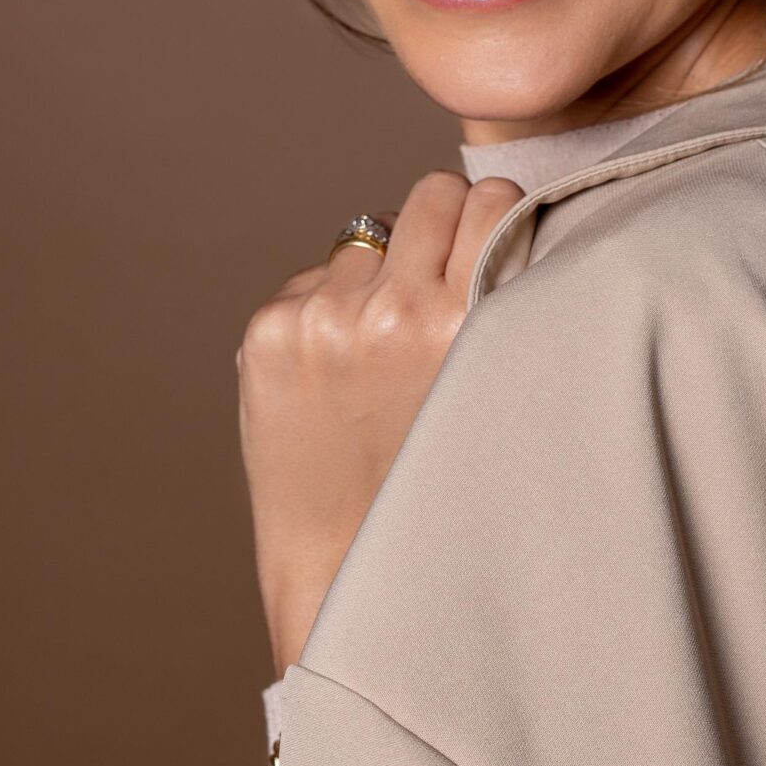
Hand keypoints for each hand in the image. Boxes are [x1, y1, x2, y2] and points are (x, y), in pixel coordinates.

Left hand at [237, 169, 524, 674]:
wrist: (348, 571)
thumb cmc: (440, 484)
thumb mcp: (494, 394)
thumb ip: (494, 307)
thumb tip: (487, 216)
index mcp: (467, 323)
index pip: (492, 197)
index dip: (495, 220)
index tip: (494, 250)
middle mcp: (395, 311)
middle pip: (432, 193)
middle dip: (443, 226)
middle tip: (442, 283)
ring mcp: (325, 318)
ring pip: (369, 237)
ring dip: (380, 276)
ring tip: (384, 355)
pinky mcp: (270, 331)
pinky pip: (316, 278)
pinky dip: (329, 311)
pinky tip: (338, 378)